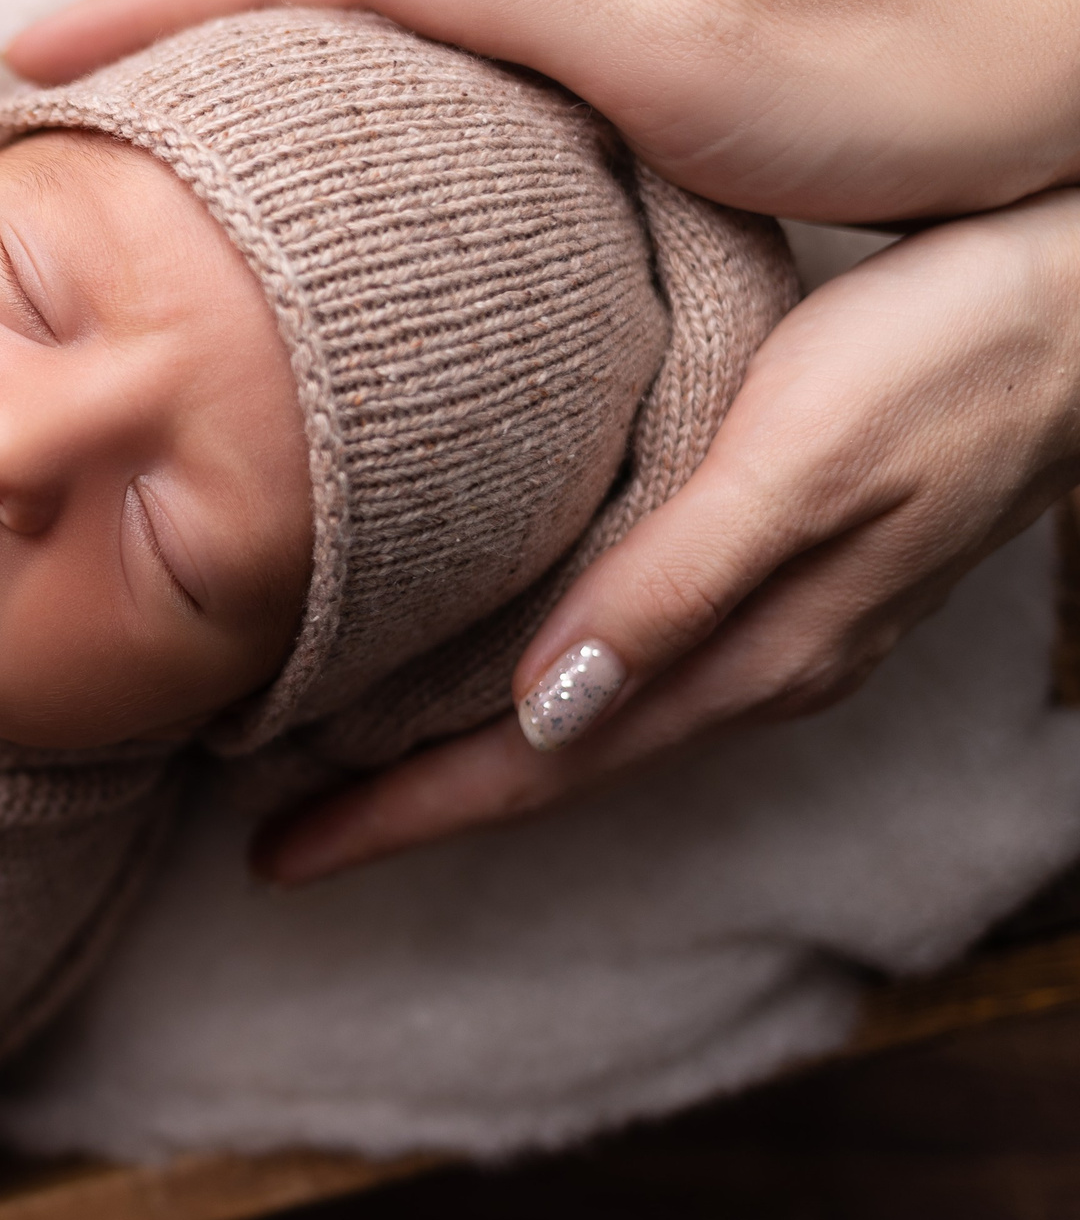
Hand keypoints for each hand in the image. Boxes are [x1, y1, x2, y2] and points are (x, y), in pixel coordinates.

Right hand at [5, 0, 1079, 222]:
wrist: (1034, 88)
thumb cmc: (879, 75)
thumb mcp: (682, 44)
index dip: (144, 7)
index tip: (22, 60)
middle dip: (157, 32)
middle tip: (44, 104)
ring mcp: (558, 15)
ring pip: (349, 40)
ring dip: (230, 77)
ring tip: (134, 146)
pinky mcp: (591, 77)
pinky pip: (413, 92)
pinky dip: (325, 122)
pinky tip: (310, 187)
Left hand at [255, 188, 1079, 881]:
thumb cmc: (948, 357)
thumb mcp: (804, 460)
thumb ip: (676, 585)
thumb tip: (542, 713)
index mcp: (744, 659)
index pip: (532, 776)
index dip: (400, 820)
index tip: (274, 862)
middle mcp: (751, 668)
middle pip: (542, 771)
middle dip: (407, 807)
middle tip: (272, 827)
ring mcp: (772, 629)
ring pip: (580, 725)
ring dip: (462, 752)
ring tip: (343, 754)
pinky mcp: (782, 572)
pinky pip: (625, 664)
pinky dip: (529, 684)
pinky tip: (485, 659)